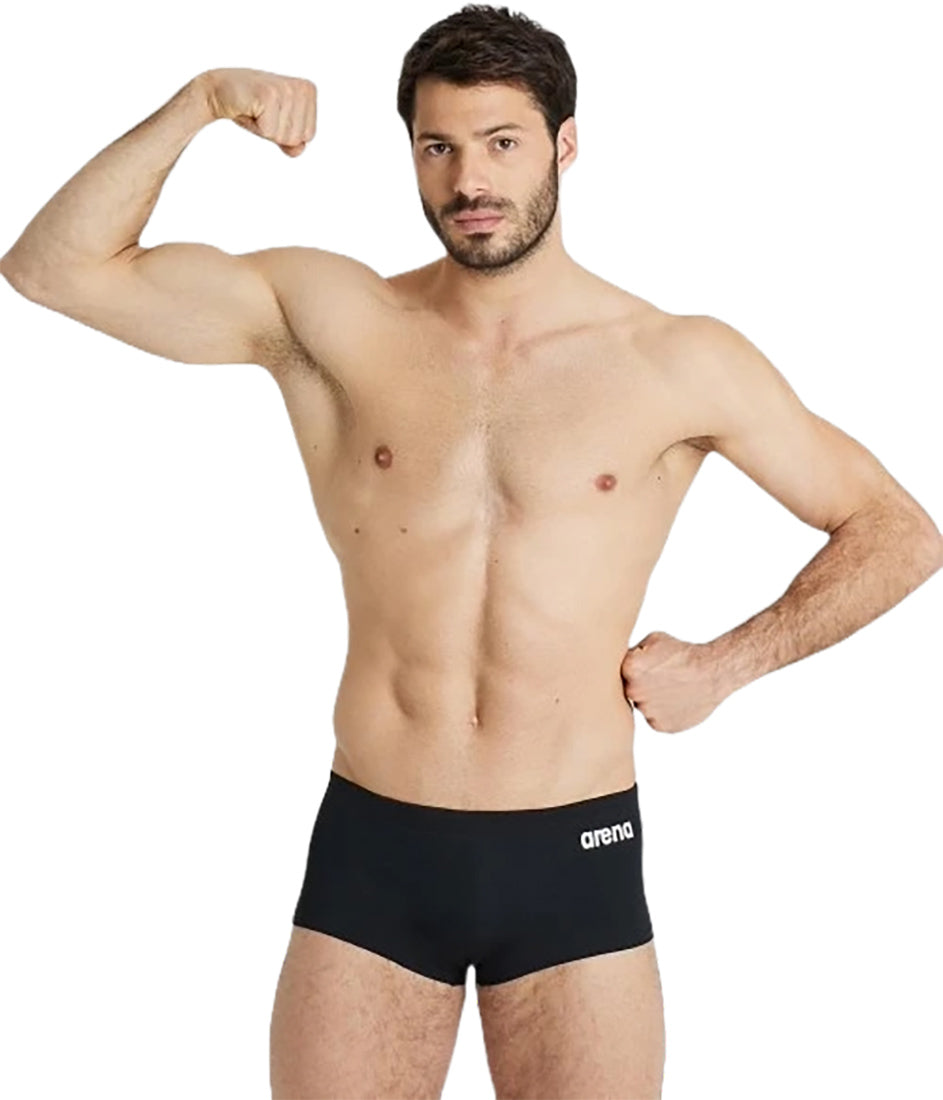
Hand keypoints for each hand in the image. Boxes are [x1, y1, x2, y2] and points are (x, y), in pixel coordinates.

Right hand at [202, 67, 316, 156]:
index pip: (309, 135)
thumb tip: (299, 150)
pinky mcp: (269, 94)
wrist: (218, 90)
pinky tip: (249, 109)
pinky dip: (256, 127)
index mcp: (308, 91)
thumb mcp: (278, 126)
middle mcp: (301, 88)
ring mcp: (286, 89)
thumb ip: (293, 141)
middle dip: (276, 133)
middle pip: (297, 137)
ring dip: (265, 129)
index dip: (286, 133)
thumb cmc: (251, 108)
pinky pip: (269, 132)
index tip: (272, 115)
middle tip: (262, 113)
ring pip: (284, 136)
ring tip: (256, 111)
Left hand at [620, 631, 722, 732]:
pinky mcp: (660, 725)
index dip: (633, 668)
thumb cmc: (684, 653)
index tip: (646, 666)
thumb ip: (632, 652)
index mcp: (629, 669)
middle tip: (659, 678)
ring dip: (651, 699)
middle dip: (640, 685)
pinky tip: (676, 699)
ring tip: (670, 688)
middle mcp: (634, 692)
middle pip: (629, 691)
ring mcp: (647, 711)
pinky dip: (663, 712)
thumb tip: (618, 660)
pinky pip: (655, 718)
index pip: (620, 672)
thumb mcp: (654, 640)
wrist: (713, 672)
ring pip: (642, 706)